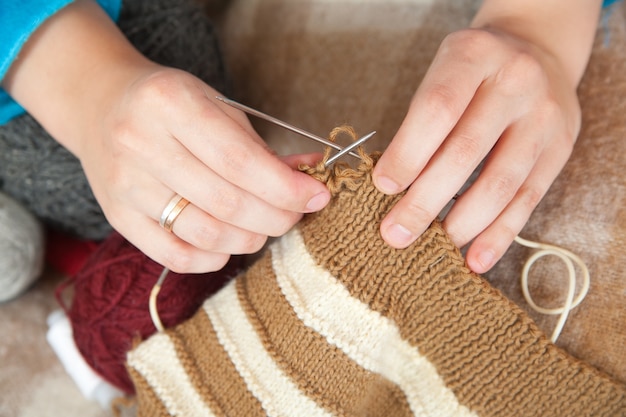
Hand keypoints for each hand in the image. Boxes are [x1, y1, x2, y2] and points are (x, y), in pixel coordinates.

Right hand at [81, 67, 329, 272]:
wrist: (101, 106)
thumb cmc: (170, 105)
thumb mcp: (216, 106)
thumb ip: (261, 147)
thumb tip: (310, 178)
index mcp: (171, 103)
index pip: (241, 162)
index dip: (287, 188)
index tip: (317, 196)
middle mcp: (141, 143)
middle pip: (228, 203)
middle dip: (277, 217)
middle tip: (295, 214)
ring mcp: (125, 184)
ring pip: (205, 234)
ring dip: (250, 239)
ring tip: (264, 226)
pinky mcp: (117, 217)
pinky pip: (176, 256)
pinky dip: (215, 257)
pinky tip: (230, 241)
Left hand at [372, 27, 582, 272]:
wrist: (537, 50)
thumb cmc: (473, 71)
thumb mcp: (442, 71)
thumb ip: (422, 120)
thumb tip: (391, 188)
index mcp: (474, 55)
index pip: (437, 109)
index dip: (407, 153)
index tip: (382, 186)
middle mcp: (515, 82)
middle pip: (465, 152)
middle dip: (425, 200)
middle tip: (395, 233)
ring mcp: (544, 117)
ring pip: (500, 183)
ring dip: (462, 225)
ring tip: (431, 247)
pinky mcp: (560, 149)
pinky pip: (527, 200)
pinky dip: (499, 234)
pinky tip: (476, 258)